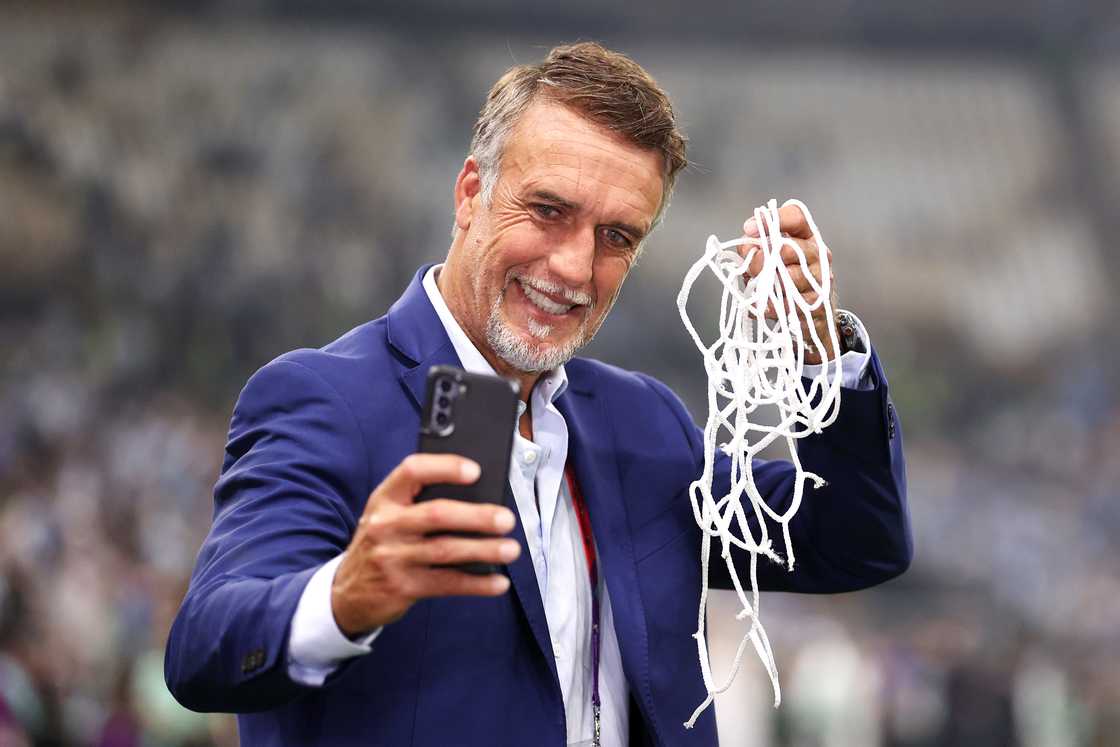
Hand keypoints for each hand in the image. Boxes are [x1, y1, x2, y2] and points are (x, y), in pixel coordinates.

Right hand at [331, 454, 519, 636]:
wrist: (346, 592)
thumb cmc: (382, 543)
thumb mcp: (388, 515)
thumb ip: (420, 502)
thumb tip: (478, 495)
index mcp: (384, 498)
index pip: (412, 471)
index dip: (445, 467)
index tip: (475, 471)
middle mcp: (386, 525)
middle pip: (437, 514)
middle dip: (476, 516)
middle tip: (506, 519)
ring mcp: (392, 558)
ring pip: (446, 550)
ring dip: (484, 550)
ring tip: (511, 549)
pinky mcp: (402, 587)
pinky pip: (446, 583)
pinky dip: (476, 583)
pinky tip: (498, 582)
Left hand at [740, 202, 839, 363]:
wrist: (813, 318)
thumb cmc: (789, 283)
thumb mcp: (771, 262)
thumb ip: (757, 249)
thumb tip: (746, 246)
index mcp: (807, 237)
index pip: (796, 216)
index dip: (773, 219)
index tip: (749, 229)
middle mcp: (818, 255)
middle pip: (787, 248)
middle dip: (760, 260)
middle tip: (751, 270)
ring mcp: (821, 280)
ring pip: (788, 277)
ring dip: (766, 285)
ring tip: (758, 290)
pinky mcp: (818, 305)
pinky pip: (788, 304)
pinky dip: (770, 307)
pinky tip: (763, 307)